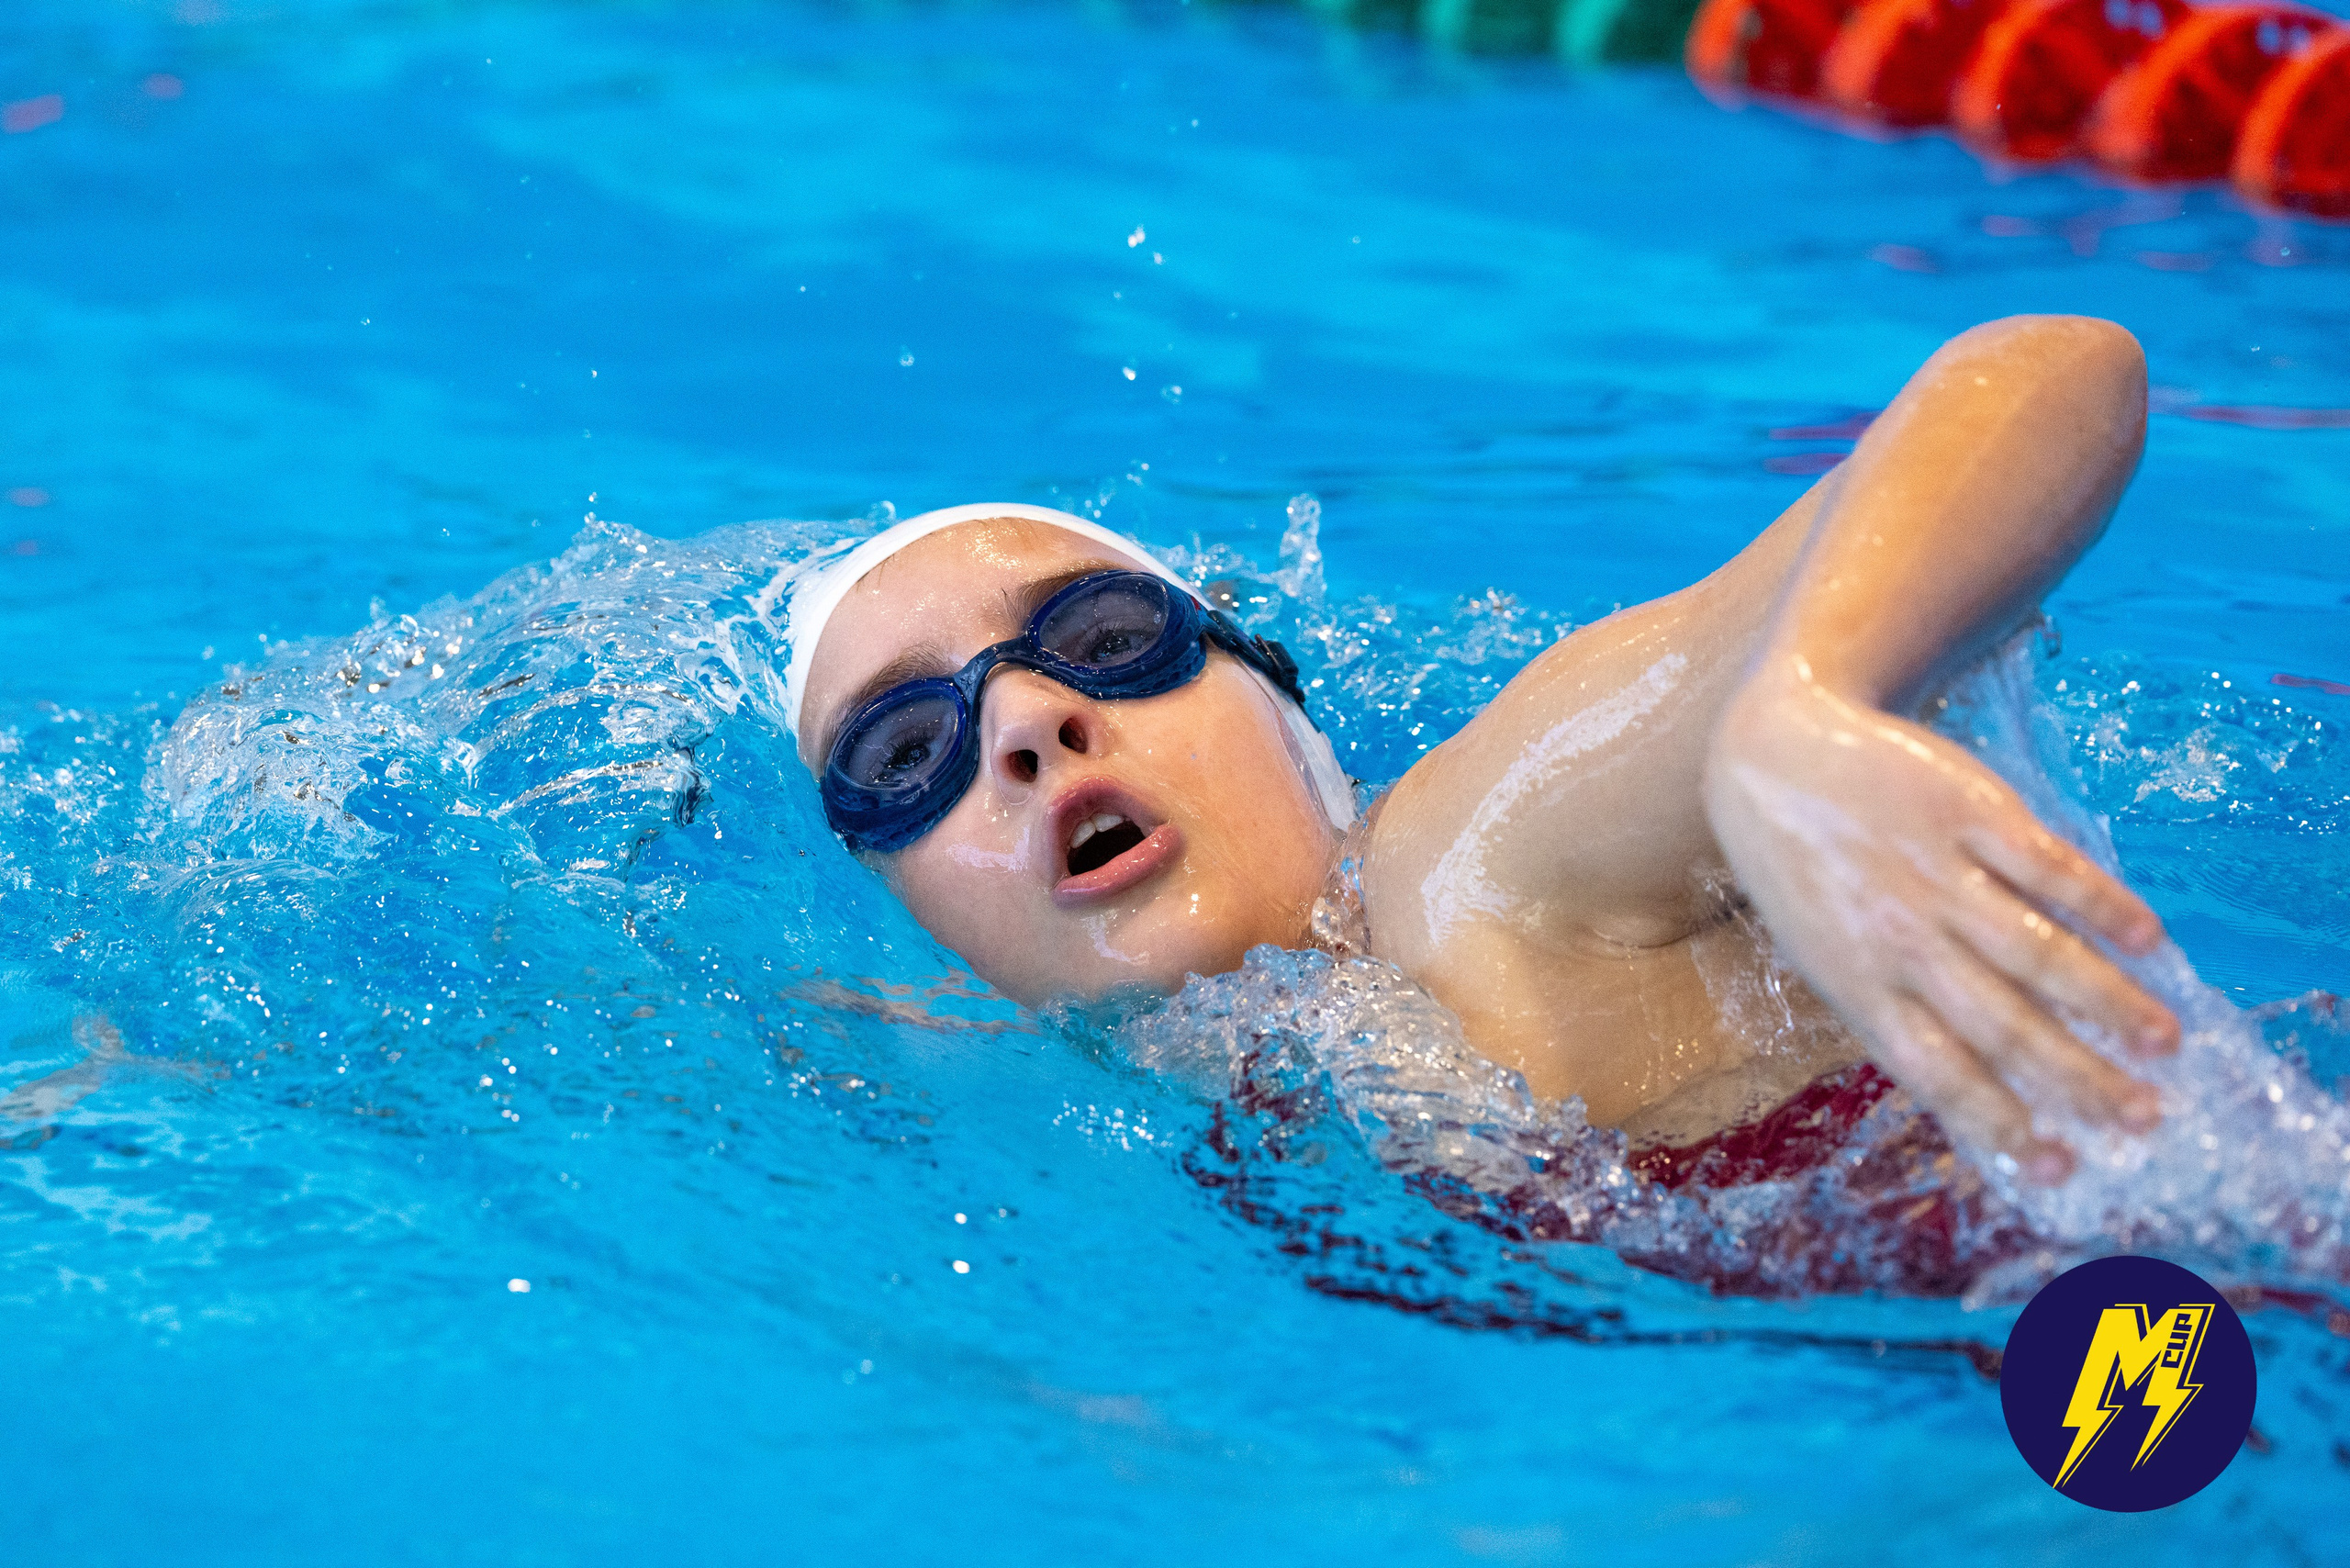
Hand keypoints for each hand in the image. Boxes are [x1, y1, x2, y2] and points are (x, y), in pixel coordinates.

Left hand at [1703, 665, 2179, 1183]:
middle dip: (2079, 1078)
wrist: (1770, 757)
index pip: (1938, 1071)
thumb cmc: (1809, 877)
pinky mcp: (1967, 810)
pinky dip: (2103, 903)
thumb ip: (1895, 1014)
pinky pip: (2048, 865)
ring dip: (2109, 1001)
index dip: (2002, 1122)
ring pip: (2037, 952)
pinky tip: (2150, 939)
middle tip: (2144, 1117)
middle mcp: (1900, 938)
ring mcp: (1935, 874)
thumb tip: (1982, 1083)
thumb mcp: (1828, 957)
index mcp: (1860, 986)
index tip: (2063, 1166)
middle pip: (2004, 1024)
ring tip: (2165, 1040)